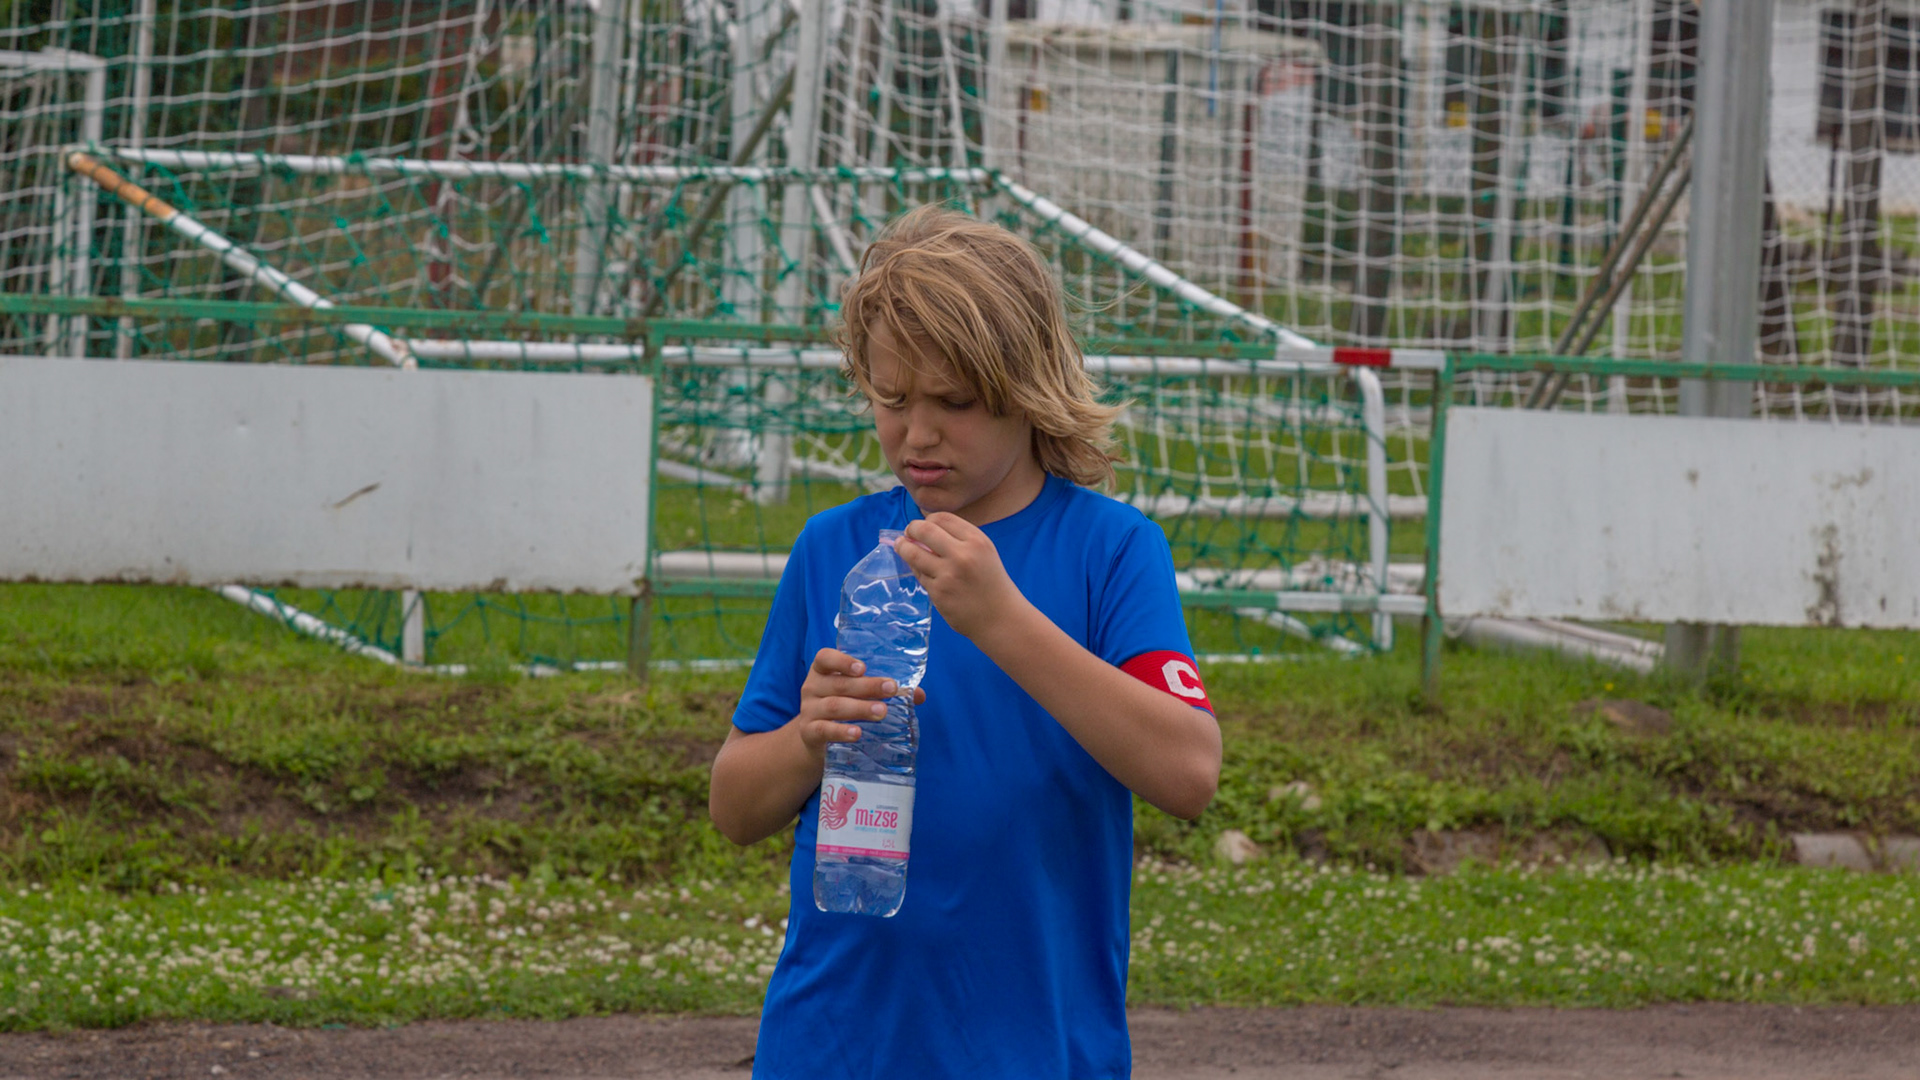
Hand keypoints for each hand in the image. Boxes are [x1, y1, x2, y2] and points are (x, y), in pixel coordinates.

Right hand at [791, 647, 926, 762]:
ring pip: (834, 706)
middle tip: (891, 689)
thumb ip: (883, 691)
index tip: (863, 668)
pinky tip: (857, 733)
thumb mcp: (857, 695)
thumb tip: (918, 694)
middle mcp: (812, 687)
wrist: (817, 739)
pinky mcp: (809, 732)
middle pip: (838, 684)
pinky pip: (823, 730)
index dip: (842, 660)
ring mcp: (809, 710)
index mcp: (823, 671)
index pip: (825, 658)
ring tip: (882, 712)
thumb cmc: (844, 708)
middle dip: (867, 686)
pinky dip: (841, 731)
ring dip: (859, 708)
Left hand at [894, 513, 1024, 640]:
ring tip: (901, 545)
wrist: (1001, 617)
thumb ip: (960, 539)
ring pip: (914, 553)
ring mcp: (948, 574)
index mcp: (977, 541)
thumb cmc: (991, 584)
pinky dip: (917, 570)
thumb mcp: (984, 553)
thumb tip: (925, 530)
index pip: (942, 518)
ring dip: (903, 547)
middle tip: (907, 532)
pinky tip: (920, 570)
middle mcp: (963, 554)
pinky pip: (919, 575)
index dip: (928, 520)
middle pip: (925, 530)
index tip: (923, 526)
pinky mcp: (938, 592)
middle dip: (911, 528)